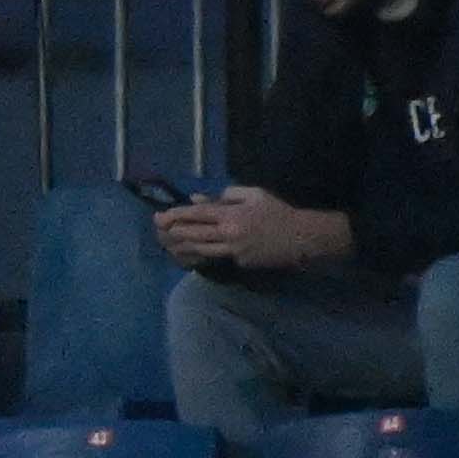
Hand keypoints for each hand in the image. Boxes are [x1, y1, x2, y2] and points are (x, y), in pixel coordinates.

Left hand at [165, 190, 350, 276]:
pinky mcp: (239, 263)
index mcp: (232, 215)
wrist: (300, 238)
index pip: (198, 214)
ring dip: (182, 247)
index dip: (177, 214)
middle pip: (193, 234)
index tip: (161, 216)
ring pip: (201, 250)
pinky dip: (203, 253)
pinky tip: (190, 252)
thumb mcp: (254, 194)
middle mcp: (229, 235)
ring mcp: (233, 252)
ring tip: (167, 243)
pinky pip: (217, 256)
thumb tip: (199, 198)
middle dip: (173, 231)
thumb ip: (226, 195)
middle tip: (158, 229)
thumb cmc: (277, 212)